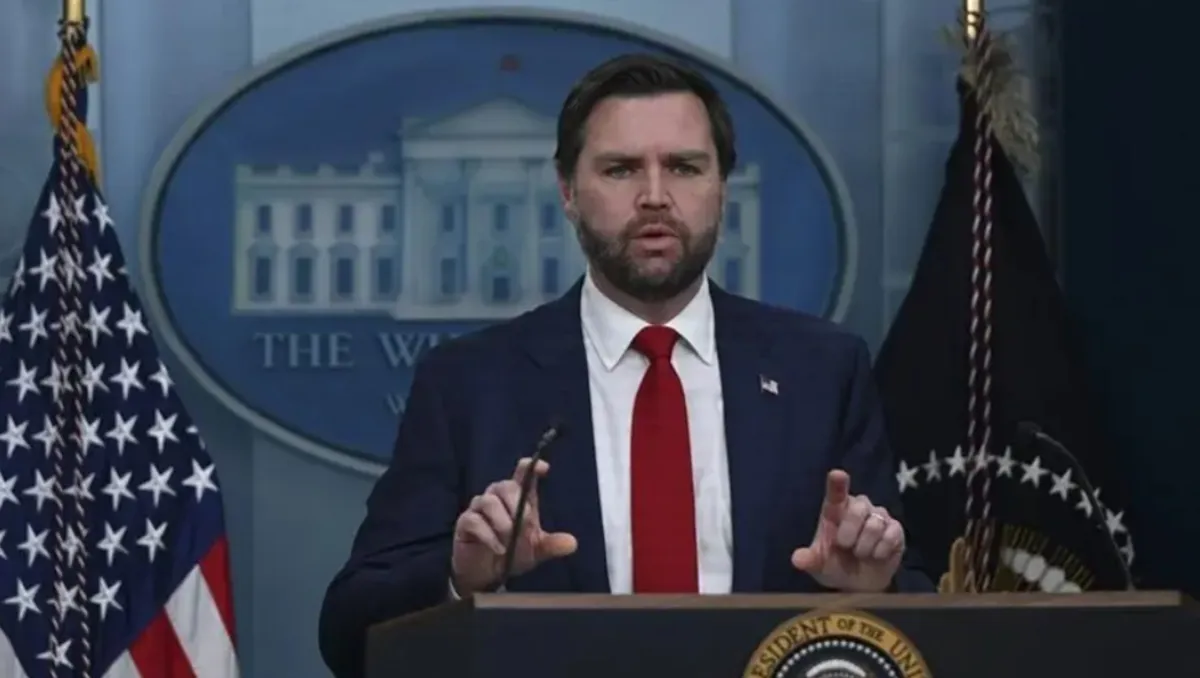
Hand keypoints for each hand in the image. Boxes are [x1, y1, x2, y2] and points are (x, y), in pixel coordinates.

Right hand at [451, 457, 576, 594]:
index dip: (531, 468)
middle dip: (517, 504)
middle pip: (505, 486)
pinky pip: (473, 520)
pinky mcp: (465, 523)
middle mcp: (498, 498)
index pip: (523, 476)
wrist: (486, 575)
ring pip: (488, 501)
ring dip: (502, 522)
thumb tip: (572, 543)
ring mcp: (479, 509)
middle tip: (524, 525)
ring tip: (508, 542)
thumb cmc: (512, 553)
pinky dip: (488, 535)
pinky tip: (498, 548)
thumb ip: (552, 545)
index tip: (543, 468)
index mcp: (518, 499)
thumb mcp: (536, 551)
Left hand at [791, 469, 904, 591]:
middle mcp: (858, 507)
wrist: (858, 584)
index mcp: (835, 510)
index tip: (837, 474)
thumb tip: (797, 560)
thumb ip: (809, 560)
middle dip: (850, 532)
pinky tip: (876, 556)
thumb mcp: (819, 566)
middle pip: (858, 509)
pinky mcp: (895, 529)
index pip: (836, 492)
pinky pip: (891, 535)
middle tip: (845, 547)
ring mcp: (878, 516)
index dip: (838, 483)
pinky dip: (881, 551)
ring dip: (865, 547)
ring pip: (874, 525)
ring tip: (861, 554)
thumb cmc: (835, 565)